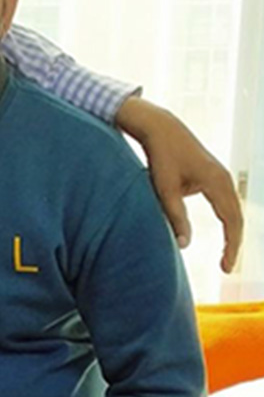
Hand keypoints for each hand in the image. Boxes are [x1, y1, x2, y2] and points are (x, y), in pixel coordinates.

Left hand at [115, 97, 242, 271]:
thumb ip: (175, 217)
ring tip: (225, 256)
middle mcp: (225, 179)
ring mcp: (221, 176)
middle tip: (225, 268)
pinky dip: (227, 220)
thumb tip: (184, 245)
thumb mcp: (164, 189)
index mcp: (217, 182)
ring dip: (231, 233)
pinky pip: (225, 203)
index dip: (230, 246)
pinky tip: (223, 234)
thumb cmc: (161, 157)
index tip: (225, 268)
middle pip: (237, 218)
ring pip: (233, 211)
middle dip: (233, 244)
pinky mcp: (213, 176)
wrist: (161, 128)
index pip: (231, 221)